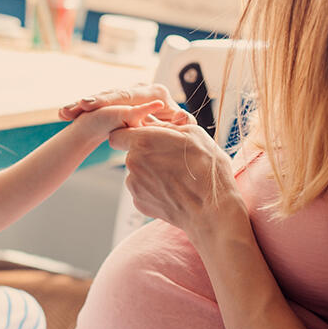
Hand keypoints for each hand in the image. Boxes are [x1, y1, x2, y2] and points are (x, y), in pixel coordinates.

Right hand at [60, 84, 193, 125]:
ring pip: (100, 98)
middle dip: (92, 100)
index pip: (128, 95)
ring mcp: (123, 95)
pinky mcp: (114, 102)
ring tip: (66, 112)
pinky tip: (65, 113)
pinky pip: (95, 106)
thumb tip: (182, 118)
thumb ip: (183, 122)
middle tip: (78, 106)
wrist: (172, 125)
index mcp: (153, 91)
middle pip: (111, 94)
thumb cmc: (177, 125)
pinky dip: (80, 109)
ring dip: (81, 105)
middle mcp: (136, 89)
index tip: (90, 105)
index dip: (108, 100)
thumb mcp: (182, 124)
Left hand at [108, 120, 245, 234]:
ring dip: (150, 172)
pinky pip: (142, 190)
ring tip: (175, 177)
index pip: (117, 134)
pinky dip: (153, 189)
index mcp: (143, 141)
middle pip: (130, 154)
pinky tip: (172, 191)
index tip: (143, 137)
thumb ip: (165, 125)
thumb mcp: (192, 133)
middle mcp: (132, 162)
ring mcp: (134, 185)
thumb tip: (151, 120)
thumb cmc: (206, 167)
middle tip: (171, 158)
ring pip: (136, 173)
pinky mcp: (139, 203)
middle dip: (146, 153)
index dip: (128, 135)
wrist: (210, 207)